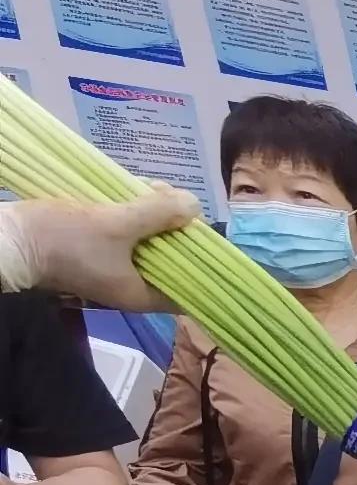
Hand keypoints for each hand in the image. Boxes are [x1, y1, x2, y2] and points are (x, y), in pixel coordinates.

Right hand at [19, 186, 197, 312]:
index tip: (210, 239)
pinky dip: (136, 214)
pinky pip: (128, 232)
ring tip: (157, 190)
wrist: (11, 237)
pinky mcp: (99, 248)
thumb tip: (194, 206)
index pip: (189, 290)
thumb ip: (156, 215)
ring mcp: (114, 267)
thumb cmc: (65, 240)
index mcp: (141, 294)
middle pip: (172, 260)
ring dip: (157, 216)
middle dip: (179, 230)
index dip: (204, 266)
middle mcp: (131, 285)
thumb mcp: (115, 224)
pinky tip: (138, 190)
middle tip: (178, 202)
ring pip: (150, 242)